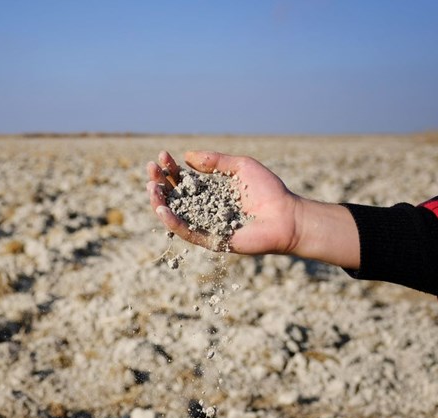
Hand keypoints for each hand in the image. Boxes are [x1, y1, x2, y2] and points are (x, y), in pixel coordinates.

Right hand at [146, 150, 360, 268]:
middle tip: (151, 169)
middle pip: (174, 196)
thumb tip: (186, 157)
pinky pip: (187, 233)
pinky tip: (163, 209)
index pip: (183, 180)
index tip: (162, 155)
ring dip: (159, 202)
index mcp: (210, 192)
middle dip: (159, 182)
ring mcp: (206, 225)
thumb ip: (215, 161)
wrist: (286, 216)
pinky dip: (173, 222)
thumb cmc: (269, 191)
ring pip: (175, 216)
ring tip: (151, 188)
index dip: (170, 168)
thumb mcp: (241, 167)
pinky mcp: (211, 240)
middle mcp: (205, 209)